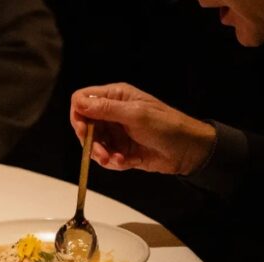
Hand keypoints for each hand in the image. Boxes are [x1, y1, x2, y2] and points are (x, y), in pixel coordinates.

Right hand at [70, 83, 215, 175]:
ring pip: (93, 145)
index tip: (83, 131)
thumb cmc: (166, 126)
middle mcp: (112, 113)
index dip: (78, 115)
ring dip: (101, 155)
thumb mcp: (135, 115)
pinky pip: (106, 158)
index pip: (82, 100)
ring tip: (116, 160)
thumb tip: (79, 102)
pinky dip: (113, 162)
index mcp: (115, 96)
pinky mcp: (120, 150)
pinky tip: (126, 162)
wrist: (186, 150)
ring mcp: (116, 133)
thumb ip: (105, 109)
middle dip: (90, 142)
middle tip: (101, 154)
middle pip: (84, 126)